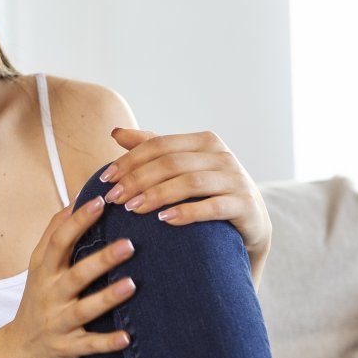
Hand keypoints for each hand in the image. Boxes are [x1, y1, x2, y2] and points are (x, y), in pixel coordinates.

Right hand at [4, 194, 137, 357]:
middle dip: (101, 260)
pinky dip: (106, 342)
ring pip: (83, 310)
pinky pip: (89, 345)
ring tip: (131, 285)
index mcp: (45, 271)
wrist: (20, 349)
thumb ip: (54, 233)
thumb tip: (74, 199)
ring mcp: (58, 322)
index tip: (100, 201)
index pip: (59, 241)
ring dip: (107, 298)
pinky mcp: (67, 347)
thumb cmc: (38, 299)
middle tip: (129, 244)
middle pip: (76, 274)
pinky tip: (127, 337)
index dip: (78, 221)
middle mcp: (51, 294)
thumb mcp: (39, 266)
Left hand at [100, 127, 272, 260]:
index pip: (159, 144)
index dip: (129, 160)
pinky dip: (187, 212)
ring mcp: (236, 179)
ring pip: (190, 182)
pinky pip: (212, 207)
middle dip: (138, 179)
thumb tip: (116, 132)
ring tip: (132, 209)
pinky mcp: (245, 205)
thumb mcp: (183, 170)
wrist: (251, 225)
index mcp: (204, 142)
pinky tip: (164, 220)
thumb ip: (153, 150)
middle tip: (114, 198)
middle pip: (171, 162)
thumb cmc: (210, 195)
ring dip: (157, 195)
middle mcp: (222, 155)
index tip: (105, 179)